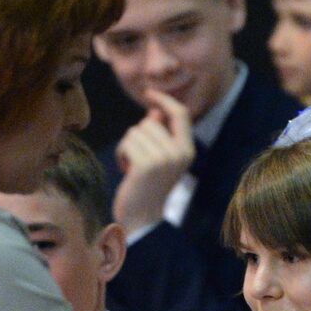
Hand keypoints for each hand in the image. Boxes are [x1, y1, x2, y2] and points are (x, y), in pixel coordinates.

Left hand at [112, 89, 195, 232]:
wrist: (144, 218)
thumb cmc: (149, 185)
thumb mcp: (161, 158)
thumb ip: (160, 134)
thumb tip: (154, 111)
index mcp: (188, 151)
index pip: (180, 114)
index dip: (164, 100)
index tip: (150, 93)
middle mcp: (180, 153)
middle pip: (150, 122)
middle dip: (138, 137)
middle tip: (140, 160)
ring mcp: (164, 159)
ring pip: (135, 132)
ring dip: (128, 147)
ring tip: (134, 167)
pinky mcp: (146, 165)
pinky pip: (127, 142)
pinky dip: (121, 154)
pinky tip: (127, 171)